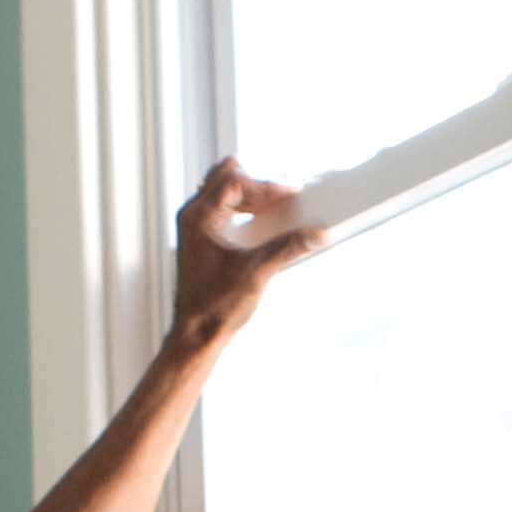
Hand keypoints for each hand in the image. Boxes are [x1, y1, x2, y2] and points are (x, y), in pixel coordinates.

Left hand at [167, 157, 326, 348]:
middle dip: (256, 184)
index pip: (235, 182)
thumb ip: (288, 249)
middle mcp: (193, 216)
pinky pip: (222, 208)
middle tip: (282, 199)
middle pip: (226, 176)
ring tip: (275, 209)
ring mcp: (194, 226)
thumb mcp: (257, 274)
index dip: (266, 186)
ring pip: (222, 190)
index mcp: (199, 218)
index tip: (291, 194)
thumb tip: (318, 233)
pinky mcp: (201, 238)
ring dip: (250, 195)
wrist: (195, 335)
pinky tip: (261, 223)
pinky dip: (242, 209)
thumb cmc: (215, 307)